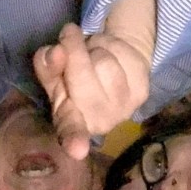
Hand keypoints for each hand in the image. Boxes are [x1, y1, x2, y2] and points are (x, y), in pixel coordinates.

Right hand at [34, 23, 149, 159]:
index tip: (77, 150)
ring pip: (104, 62)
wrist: (111, 67)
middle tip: (69, 38)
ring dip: (94, 48)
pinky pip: (123, 53)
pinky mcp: (143, 90)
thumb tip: (55, 52)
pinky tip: (110, 54)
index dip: (74, 139)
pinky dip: (112, 44)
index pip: (71, 132)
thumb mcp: (54, 73)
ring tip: (92, 54)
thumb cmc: (76, 78)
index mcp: (70, 123)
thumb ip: (47, 65)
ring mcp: (124, 108)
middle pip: (84, 76)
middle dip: (75, 49)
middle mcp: (99, 123)